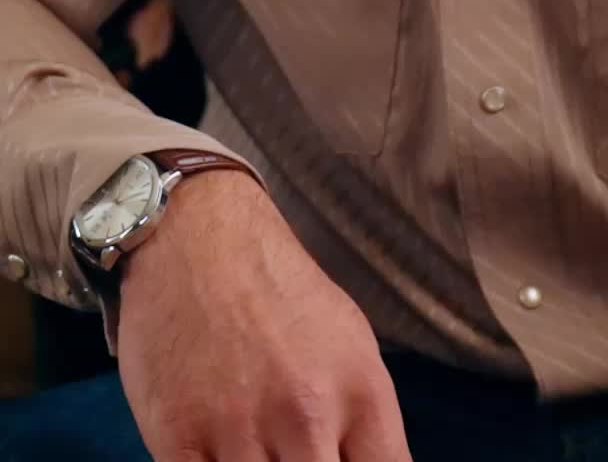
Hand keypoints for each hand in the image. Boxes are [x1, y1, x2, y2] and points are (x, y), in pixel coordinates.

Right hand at [117, 170, 411, 460]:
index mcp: (359, 390)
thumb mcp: (348, 344)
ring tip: (256, 450)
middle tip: (290, 457)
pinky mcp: (177, 438)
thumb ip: (361, 423)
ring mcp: (240, 429)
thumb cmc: (276, 290)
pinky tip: (216, 456)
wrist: (198, 235)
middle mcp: (307, 415)